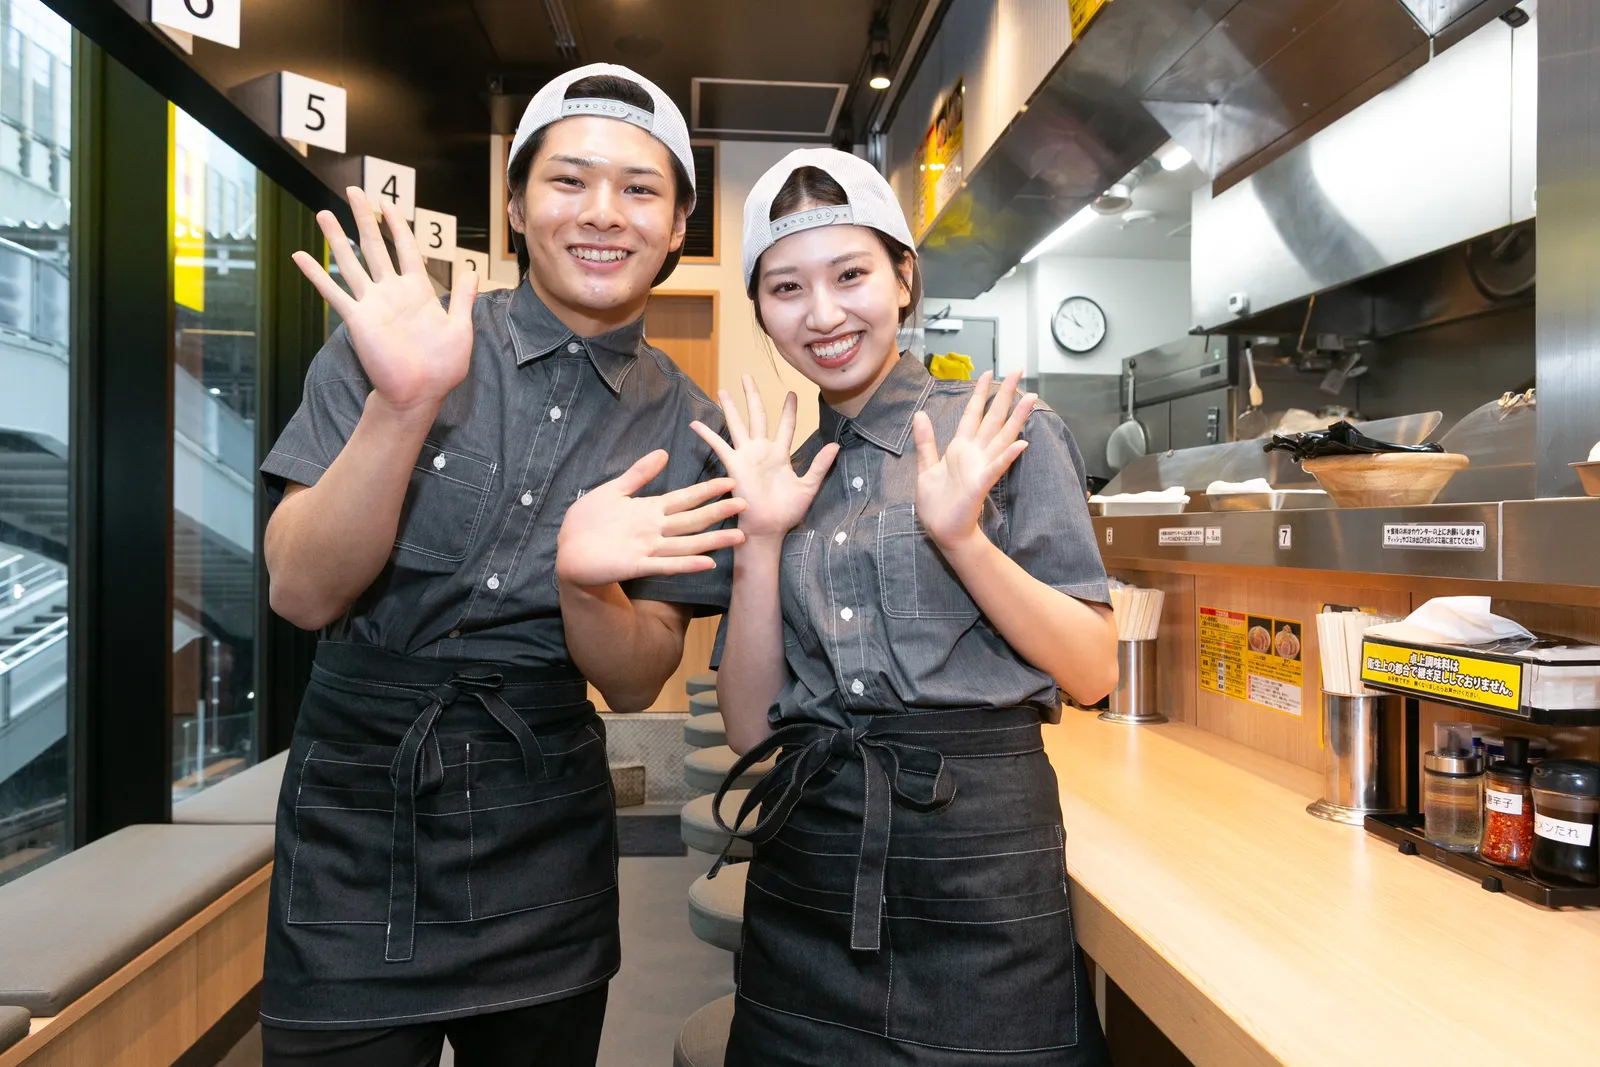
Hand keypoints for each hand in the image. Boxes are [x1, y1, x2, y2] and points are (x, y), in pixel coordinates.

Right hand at [291, 187, 477, 421]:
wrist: (419, 394)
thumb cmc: (442, 367)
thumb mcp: (460, 328)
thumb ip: (462, 298)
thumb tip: (472, 271)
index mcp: (418, 291)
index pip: (406, 249)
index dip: (398, 225)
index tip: (388, 204)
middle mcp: (392, 292)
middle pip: (376, 246)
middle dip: (364, 218)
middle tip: (354, 191)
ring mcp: (372, 303)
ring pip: (351, 262)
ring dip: (337, 238)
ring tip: (323, 213)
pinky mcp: (357, 318)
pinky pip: (333, 292)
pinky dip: (316, 274)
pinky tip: (301, 255)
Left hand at [555, 451, 747, 587]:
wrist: (567, 551)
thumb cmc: (587, 522)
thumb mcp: (612, 491)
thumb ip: (638, 474)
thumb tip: (664, 453)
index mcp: (650, 510)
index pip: (685, 498)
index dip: (707, 490)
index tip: (730, 481)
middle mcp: (654, 530)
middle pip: (693, 519)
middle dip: (718, 512)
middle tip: (746, 505)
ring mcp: (648, 548)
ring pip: (687, 543)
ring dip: (712, 540)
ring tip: (738, 537)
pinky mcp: (636, 565)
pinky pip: (666, 565)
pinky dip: (687, 564)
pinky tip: (708, 562)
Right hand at [690, 376, 837, 540]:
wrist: (769, 528)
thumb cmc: (787, 512)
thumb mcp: (809, 486)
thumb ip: (820, 464)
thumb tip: (836, 446)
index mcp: (780, 455)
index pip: (786, 426)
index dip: (789, 411)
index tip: (792, 394)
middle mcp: (762, 451)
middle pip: (757, 416)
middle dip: (753, 396)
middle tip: (747, 377)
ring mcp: (746, 457)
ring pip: (737, 425)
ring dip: (730, 407)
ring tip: (723, 390)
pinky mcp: (734, 465)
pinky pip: (719, 446)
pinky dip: (707, 434)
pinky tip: (695, 423)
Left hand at [912, 370, 1034, 550]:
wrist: (943, 531)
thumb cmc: (937, 504)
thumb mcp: (925, 468)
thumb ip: (925, 442)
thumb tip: (920, 414)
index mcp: (960, 448)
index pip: (972, 414)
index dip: (979, 394)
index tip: (988, 374)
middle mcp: (974, 454)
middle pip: (993, 418)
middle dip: (1004, 395)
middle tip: (1017, 371)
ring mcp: (980, 467)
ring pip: (1001, 437)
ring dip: (1016, 418)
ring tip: (1029, 398)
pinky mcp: (981, 484)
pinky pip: (996, 467)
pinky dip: (1008, 456)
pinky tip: (1021, 444)